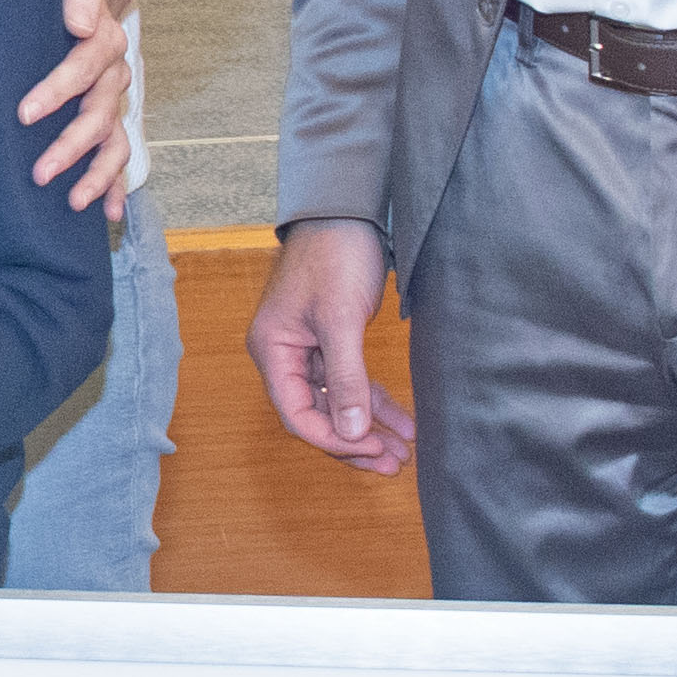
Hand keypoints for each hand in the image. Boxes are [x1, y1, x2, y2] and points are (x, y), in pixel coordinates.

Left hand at [17, 0, 136, 213]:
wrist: (89, 0)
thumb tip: (82, 22)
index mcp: (105, 45)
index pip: (81, 71)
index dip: (55, 92)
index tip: (24, 114)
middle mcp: (114, 78)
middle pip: (97, 118)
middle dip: (70, 148)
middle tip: (41, 172)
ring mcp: (114, 104)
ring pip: (114, 145)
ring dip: (97, 176)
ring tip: (75, 202)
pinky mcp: (111, 122)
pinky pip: (119, 158)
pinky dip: (117, 186)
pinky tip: (110, 214)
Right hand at [247, 218, 406, 471]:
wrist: (348, 212)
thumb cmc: (335, 256)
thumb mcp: (342, 320)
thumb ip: (347, 379)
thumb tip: (351, 433)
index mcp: (273, 351)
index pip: (298, 415)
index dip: (334, 440)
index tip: (372, 448)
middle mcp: (285, 356)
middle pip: (317, 417)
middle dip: (354, 442)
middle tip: (393, 464)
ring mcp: (309, 351)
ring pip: (338, 404)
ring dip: (368, 428)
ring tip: (403, 453)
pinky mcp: (332, 342)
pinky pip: (352, 384)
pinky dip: (375, 403)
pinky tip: (402, 422)